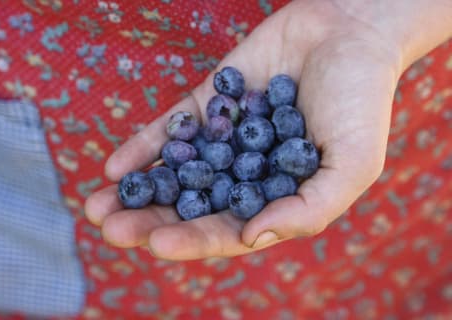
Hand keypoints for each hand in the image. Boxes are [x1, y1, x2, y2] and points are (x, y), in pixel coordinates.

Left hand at [84, 0, 442, 259]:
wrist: (349, 32)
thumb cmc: (360, 102)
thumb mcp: (351, 165)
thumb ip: (307, 208)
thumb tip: (249, 237)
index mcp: (274, 198)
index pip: (228, 230)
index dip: (193, 239)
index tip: (156, 243)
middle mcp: (243, 175)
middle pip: (190, 207)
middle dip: (150, 220)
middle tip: (113, 230)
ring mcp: (222, 140)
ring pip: (174, 174)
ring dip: (136, 192)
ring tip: (97, 208)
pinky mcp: (208, 106)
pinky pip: (171, 130)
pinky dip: (144, 149)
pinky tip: (115, 168)